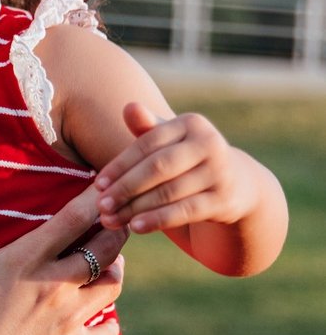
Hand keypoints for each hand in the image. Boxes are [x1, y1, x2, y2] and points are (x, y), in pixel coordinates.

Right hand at [0, 183, 125, 334]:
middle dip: (113, 231)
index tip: (102, 188)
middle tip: (112, 224)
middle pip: (106, 248)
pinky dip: (106, 321)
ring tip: (109, 264)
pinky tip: (97, 317)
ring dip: (114, 271)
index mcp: (23, 261)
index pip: (72, 219)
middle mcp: (54, 286)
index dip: (93, 199)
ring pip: (113, 286)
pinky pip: (108, 330)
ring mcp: (68, 321)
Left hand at [94, 102, 255, 233]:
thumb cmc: (187, 158)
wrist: (237, 184)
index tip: (98, 184)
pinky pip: (185, 211)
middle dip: (125, 187)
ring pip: (169, 192)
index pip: (148, 144)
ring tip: (111, 219)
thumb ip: (146, 127)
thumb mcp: (169, 140)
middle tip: (101, 205)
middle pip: (158, 167)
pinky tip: (135, 227)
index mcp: (191, 123)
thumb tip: (128, 107)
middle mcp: (210, 144)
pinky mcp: (225, 200)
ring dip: (136, 208)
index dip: (120, 165)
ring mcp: (220, 173)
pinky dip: (158, 220)